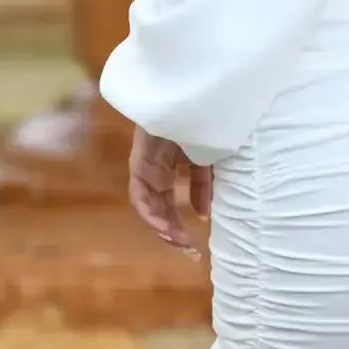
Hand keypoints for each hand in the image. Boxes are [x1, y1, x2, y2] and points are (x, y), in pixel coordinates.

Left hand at [128, 126, 211, 258]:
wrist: (191, 96)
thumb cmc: (203, 120)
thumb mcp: (209, 158)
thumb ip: (204, 184)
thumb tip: (203, 215)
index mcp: (174, 163)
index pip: (174, 199)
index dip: (184, 222)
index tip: (196, 245)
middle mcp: (157, 167)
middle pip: (161, 206)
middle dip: (174, 231)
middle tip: (190, 252)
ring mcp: (146, 166)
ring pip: (149, 205)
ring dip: (163, 227)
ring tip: (180, 243)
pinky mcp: (139, 163)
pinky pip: (140, 196)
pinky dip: (151, 214)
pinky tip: (166, 227)